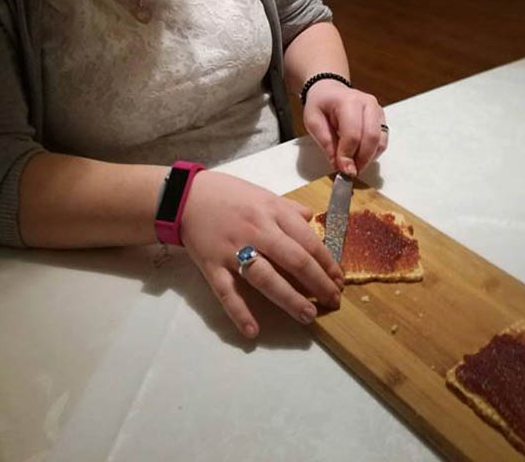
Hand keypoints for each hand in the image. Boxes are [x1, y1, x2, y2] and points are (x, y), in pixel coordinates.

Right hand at [180, 171, 343, 337]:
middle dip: (317, 283)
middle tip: (332, 301)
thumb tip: (312, 219)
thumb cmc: (228, 194)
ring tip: (308, 315)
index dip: (327, 263)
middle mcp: (257, 230)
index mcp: (272, 212)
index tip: (339, 280)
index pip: (307, 240)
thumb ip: (288, 208)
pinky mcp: (212, 265)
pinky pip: (227, 292)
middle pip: (294, 260)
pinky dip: (239, 312)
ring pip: (265, 278)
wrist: (185, 195)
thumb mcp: (263, 194)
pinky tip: (253, 331)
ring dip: (289, 298)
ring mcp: (233, 249)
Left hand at [302, 80, 387, 175]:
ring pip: (380, 141)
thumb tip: (340, 165)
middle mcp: (368, 104)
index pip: (353, 133)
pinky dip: (372, 153)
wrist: (330, 91)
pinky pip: (382, 141)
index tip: (343, 171)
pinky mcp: (382, 119)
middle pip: (371, 137)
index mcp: (348, 101)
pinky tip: (359, 156)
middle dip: (361, 159)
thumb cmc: (320, 105)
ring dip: (368, 158)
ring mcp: (378, 111)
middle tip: (350, 172)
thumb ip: (326, 143)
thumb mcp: (313, 121)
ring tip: (353, 165)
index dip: (348, 155)